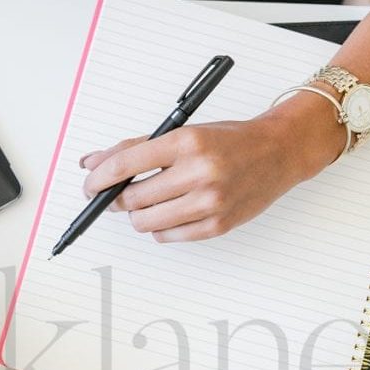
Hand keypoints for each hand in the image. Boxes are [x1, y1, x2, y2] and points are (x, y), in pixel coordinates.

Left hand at [81, 94, 345, 242]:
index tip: (90, 186)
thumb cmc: (228, 141)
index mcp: (187, 142)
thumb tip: (92, 163)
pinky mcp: (217, 225)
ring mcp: (210, 201)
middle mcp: (199, 171)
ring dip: (138, 216)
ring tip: (146, 204)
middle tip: (119, 196)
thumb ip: (135, 148)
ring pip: (145, 222)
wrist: (279, 151)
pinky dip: (159, 228)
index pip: (126, 164)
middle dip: (117, 200)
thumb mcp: (182, 132)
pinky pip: (167, 236)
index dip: (99, 179)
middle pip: (132, 199)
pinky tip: (168, 214)